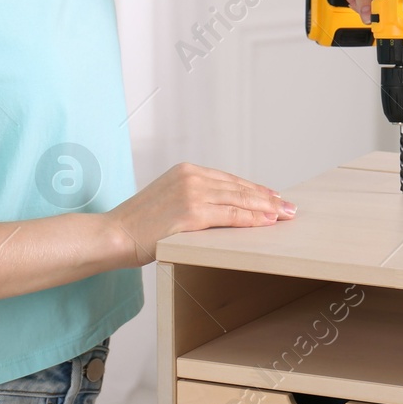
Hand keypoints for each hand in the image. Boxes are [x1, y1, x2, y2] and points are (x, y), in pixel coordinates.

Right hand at [105, 162, 294, 265]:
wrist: (113, 233)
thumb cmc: (138, 224)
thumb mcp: (168, 200)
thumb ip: (193, 198)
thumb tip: (221, 210)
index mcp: (186, 170)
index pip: (230, 180)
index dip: (255, 189)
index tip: (273, 197)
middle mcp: (191, 176)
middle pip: (239, 187)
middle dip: (268, 198)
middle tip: (289, 206)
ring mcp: (191, 192)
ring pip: (239, 200)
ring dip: (266, 208)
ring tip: (284, 215)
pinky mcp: (190, 212)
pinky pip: (230, 215)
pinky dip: (251, 219)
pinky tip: (266, 222)